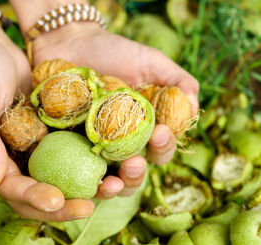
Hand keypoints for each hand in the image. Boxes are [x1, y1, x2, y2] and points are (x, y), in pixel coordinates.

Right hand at [0, 16, 94, 220]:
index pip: (11, 189)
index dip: (33, 198)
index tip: (57, 201)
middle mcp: (12, 161)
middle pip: (37, 194)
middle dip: (62, 206)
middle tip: (89, 207)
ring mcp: (33, 150)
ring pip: (57, 180)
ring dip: (81, 190)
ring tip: (108, 188)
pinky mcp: (50, 137)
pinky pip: (69, 156)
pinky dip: (86, 164)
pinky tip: (109, 164)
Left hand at [31, 23, 198, 198]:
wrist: (69, 42)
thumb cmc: (113, 51)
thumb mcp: (150, 61)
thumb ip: (178, 81)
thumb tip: (194, 109)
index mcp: (145, 128)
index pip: (160, 148)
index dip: (164, 146)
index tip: (160, 132)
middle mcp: (121, 144)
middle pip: (134, 173)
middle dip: (137, 174)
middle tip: (134, 163)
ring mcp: (93, 148)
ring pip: (106, 180)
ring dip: (113, 187)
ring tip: (112, 183)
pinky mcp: (66, 148)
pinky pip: (74, 172)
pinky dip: (81, 180)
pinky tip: (82, 177)